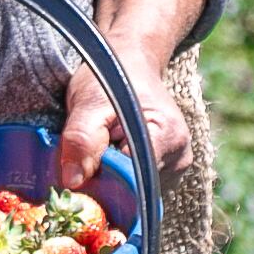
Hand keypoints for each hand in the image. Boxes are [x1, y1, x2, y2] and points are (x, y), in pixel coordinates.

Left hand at [56, 42, 190, 191]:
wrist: (130, 62)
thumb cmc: (110, 77)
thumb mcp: (89, 102)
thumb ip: (81, 139)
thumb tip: (73, 181)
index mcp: (168, 136)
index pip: (133, 179)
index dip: (104, 179)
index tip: (83, 170)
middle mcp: (180, 156)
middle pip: (136, 189)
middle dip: (107, 181)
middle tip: (89, 158)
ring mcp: (176, 166)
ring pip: (137, 191)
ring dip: (113, 179)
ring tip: (102, 150)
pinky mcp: (166, 171)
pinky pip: (140, 187)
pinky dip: (121, 178)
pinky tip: (112, 157)